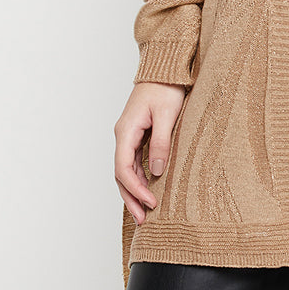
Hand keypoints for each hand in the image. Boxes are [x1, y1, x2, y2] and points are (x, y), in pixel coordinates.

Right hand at [114, 81, 187, 224]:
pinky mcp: (138, 135)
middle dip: (130, 198)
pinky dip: (139, 179)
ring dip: (134, 191)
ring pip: (126, 170)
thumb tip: (157, 172)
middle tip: (143, 220)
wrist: (165, 70)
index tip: (151, 202)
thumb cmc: (167, 88)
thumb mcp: (168, 115)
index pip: (123, 168)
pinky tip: (147, 191)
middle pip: (121, 174)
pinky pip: (134, 163)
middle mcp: (123, 135)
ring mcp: (129, 136)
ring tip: (145, 213)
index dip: (135, 189)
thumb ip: (161, 143)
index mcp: (126, 130)